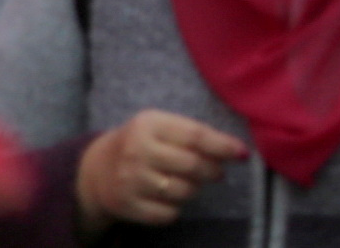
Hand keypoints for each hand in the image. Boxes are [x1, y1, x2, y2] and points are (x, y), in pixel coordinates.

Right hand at [78, 111, 245, 230]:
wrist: (96, 169)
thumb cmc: (143, 143)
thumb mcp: (161, 126)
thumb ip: (193, 133)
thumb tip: (235, 150)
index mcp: (150, 124)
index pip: (196, 135)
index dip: (223, 146)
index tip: (243, 154)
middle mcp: (137, 151)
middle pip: (191, 165)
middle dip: (213, 171)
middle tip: (217, 173)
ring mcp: (129, 180)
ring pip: (182, 191)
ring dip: (195, 190)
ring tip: (191, 183)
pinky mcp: (125, 206)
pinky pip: (167, 214)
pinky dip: (176, 209)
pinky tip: (172, 199)